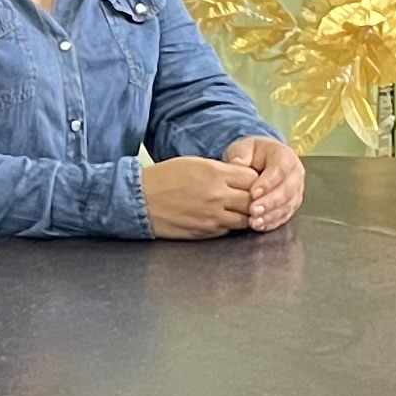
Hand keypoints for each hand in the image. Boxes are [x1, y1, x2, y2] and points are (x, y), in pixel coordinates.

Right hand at [142, 155, 259, 238]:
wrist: (140, 200)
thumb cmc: (165, 178)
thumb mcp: (194, 163)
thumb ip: (221, 170)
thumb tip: (243, 177)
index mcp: (215, 173)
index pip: (252, 177)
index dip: (255, 179)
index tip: (252, 180)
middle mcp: (218, 195)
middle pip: (254, 199)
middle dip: (256, 198)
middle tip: (253, 198)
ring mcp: (213, 216)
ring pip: (246, 219)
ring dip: (246, 215)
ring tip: (241, 210)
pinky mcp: (206, 232)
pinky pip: (229, 229)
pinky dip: (231, 224)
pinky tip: (225, 218)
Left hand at [225, 138, 306, 232]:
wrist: (261, 160)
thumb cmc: (252, 154)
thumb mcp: (244, 148)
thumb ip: (241, 155)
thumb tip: (236, 164)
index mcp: (285, 156)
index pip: (280, 170)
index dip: (267, 183)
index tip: (253, 193)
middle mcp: (295, 174)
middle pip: (287, 190)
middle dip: (270, 203)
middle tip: (253, 211)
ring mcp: (296, 190)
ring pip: (288, 205)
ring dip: (271, 215)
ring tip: (255, 222)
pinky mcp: (292, 204)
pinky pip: (286, 215)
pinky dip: (273, 222)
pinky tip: (260, 226)